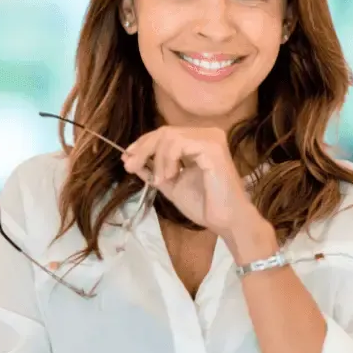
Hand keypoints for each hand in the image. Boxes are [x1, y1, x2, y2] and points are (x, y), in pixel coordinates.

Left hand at [121, 126, 252, 235]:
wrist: (226, 221)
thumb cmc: (204, 204)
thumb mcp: (171, 184)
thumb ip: (153, 170)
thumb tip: (129, 159)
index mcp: (198, 141)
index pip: (165, 134)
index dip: (143, 144)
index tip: (127, 159)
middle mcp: (207, 134)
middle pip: (164, 132)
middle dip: (143, 149)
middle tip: (130, 167)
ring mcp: (211, 138)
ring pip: (169, 136)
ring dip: (156, 159)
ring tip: (160, 180)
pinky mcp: (212, 147)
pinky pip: (179, 144)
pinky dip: (167, 160)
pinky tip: (169, 177)